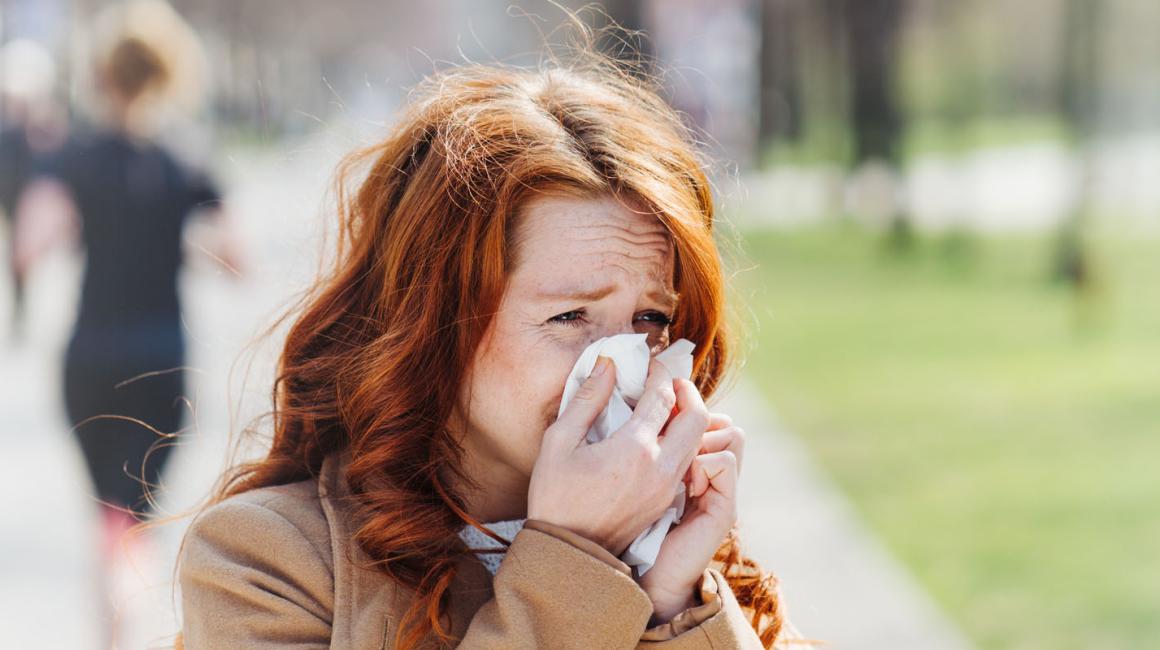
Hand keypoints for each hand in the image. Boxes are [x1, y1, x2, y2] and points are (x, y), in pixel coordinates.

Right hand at [527, 356, 705, 555]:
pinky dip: (682, 442)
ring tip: (665, 406)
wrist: (569, 553)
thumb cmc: (556, 497)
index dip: (659, 373)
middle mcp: (660, 468)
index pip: (663, 397)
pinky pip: (687, 462)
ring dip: (688, 418)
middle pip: (697, 418)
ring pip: (696, 441)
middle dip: (687, 392)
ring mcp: (667, 487)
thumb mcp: (559, 443)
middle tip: (669, 382)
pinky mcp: (666, 502)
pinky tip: (660, 436)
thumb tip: (607, 365)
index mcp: (634, 449)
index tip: (649, 363)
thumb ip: (586, 399)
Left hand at [639, 408, 744, 623]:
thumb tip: (636, 409)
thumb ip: (646, 447)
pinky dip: (705, 460)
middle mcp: (710, 472)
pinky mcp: (724, 507)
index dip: (687, 403)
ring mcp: (720, 489)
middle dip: (696, 413)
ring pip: (731, 434)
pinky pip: (725, 461)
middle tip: (668, 422)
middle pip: (723, 420)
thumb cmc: (628, 528)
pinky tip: (685, 479)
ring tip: (674, 453)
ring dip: (703, 434)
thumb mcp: (633, 476)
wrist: (643, 579)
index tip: (661, 404)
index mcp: (690, 463)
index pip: (704, 416)